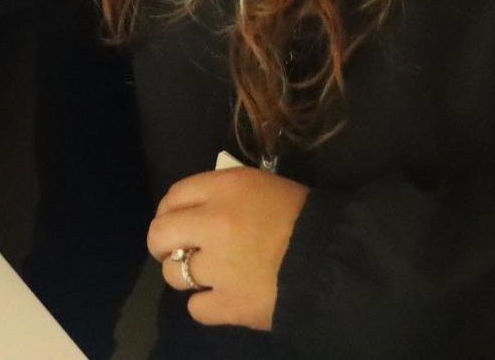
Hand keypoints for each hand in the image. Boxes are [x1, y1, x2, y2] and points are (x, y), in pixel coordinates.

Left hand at [147, 167, 309, 330]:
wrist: (335, 259)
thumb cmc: (304, 216)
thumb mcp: (263, 186)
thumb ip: (225, 194)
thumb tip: (199, 211)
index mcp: (225, 188)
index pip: (174, 195)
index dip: (169, 211)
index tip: (176, 222)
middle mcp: (213, 223)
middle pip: (159, 234)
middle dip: (162, 244)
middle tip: (176, 251)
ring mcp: (218, 267)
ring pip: (173, 274)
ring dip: (185, 275)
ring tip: (208, 276)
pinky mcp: (229, 304)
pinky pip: (196, 308)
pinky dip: (206, 305)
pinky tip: (223, 298)